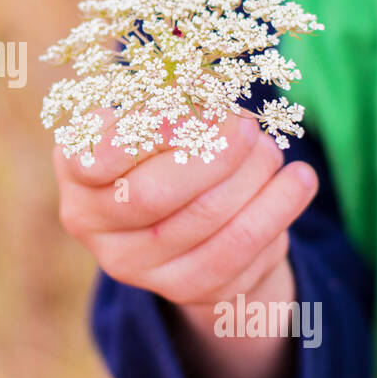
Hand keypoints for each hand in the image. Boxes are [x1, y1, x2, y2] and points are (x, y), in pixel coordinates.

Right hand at [52, 108, 318, 306]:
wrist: (183, 220)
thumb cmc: (163, 151)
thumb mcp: (150, 121)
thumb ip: (168, 102)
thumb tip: (209, 87)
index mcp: (78, 177)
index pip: (96, 160)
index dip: (147, 132)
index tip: (191, 110)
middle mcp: (95, 228)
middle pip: (152, 196)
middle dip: (210, 155)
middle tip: (247, 127)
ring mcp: (137, 267)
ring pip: (204, 222)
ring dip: (251, 177)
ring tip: (273, 150)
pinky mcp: (185, 290)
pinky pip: (238, 254)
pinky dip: (276, 211)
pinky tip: (298, 182)